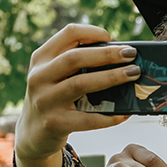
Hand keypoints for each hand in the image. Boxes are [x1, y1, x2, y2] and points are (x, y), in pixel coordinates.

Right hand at [16, 24, 137, 166]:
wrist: (33, 134)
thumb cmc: (54, 98)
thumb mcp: (55, 75)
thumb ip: (78, 63)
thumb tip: (119, 55)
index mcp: (41, 58)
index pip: (68, 34)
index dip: (93, 32)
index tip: (114, 38)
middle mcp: (39, 77)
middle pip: (75, 57)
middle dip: (107, 54)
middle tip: (131, 55)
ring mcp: (46, 101)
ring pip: (81, 84)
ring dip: (111, 77)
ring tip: (133, 74)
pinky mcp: (55, 123)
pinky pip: (88, 119)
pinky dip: (109, 116)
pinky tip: (125, 113)